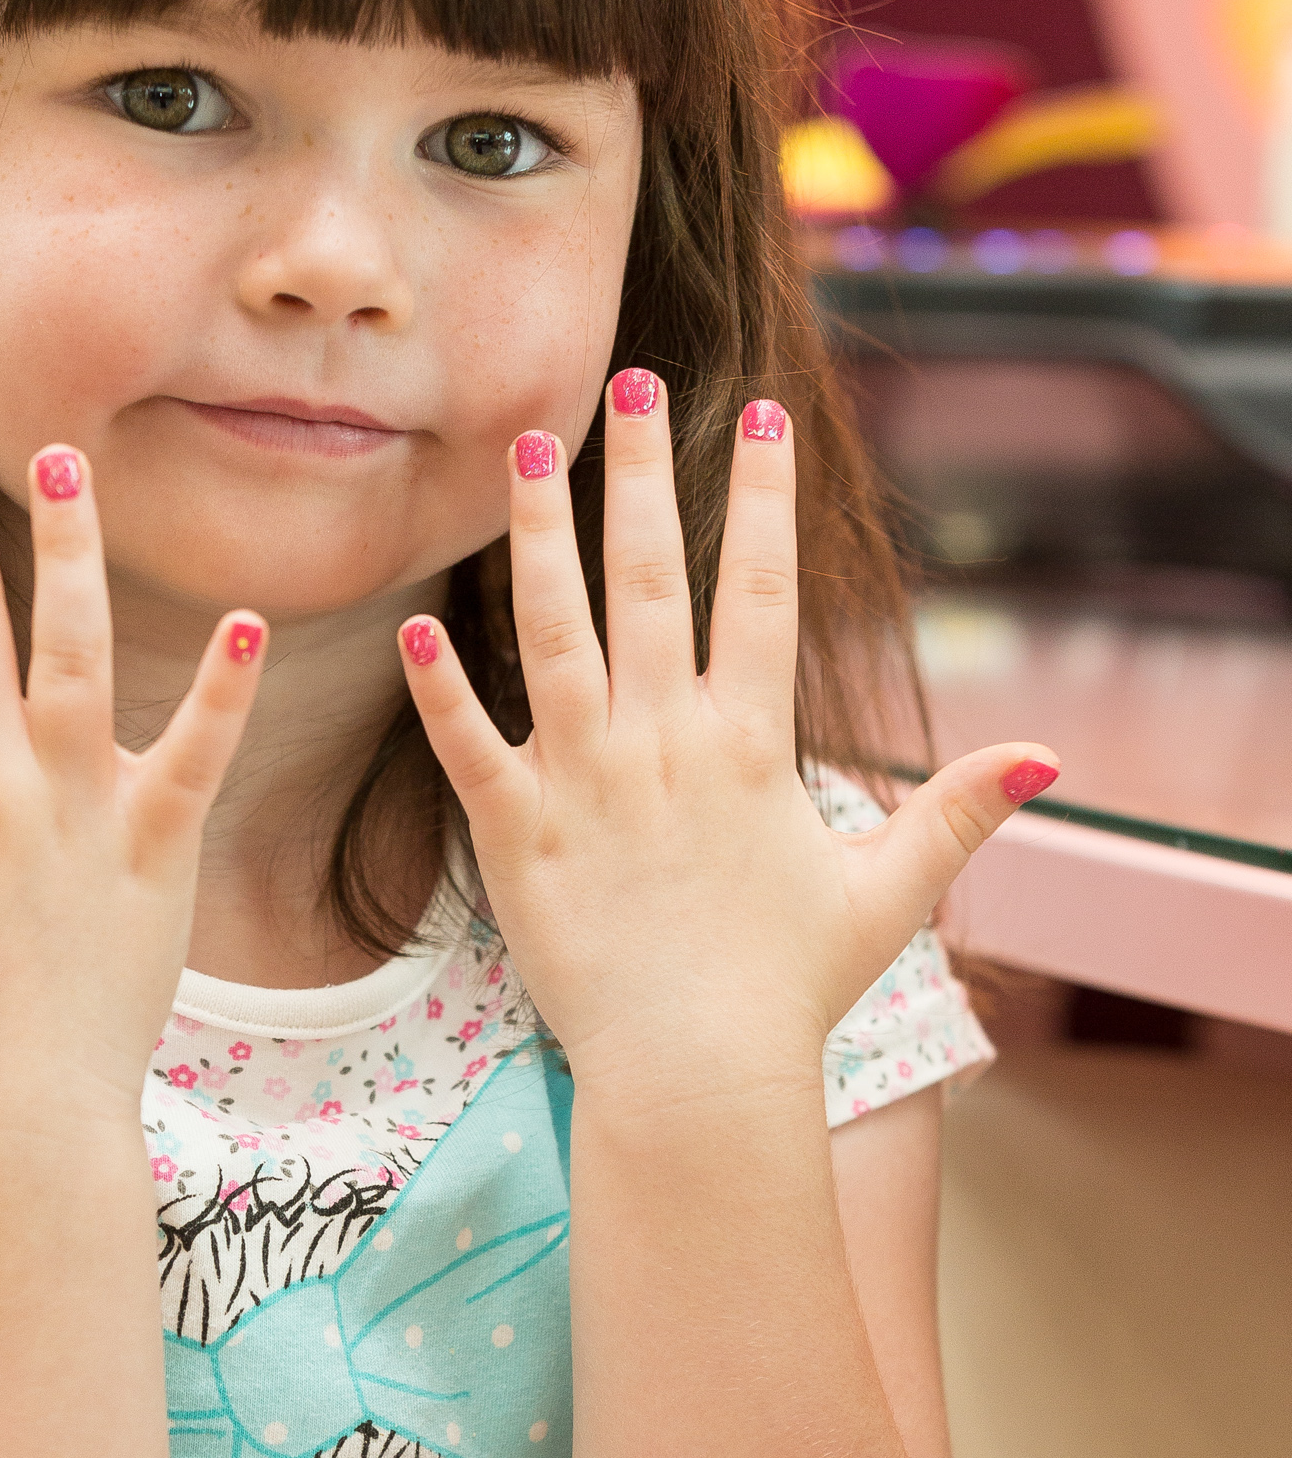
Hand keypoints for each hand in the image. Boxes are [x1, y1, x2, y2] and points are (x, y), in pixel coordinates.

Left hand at [398, 376, 1057, 1106]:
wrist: (698, 1075)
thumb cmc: (786, 991)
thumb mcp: (883, 895)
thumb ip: (953, 814)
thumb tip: (1044, 760)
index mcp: (749, 743)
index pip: (760, 592)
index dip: (761, 498)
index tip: (761, 415)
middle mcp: (663, 742)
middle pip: (650, 580)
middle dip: (642, 473)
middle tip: (630, 381)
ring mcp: (584, 782)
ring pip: (553, 633)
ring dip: (539, 536)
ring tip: (527, 450)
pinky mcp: (515, 837)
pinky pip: (469, 749)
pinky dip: (438, 690)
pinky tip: (413, 626)